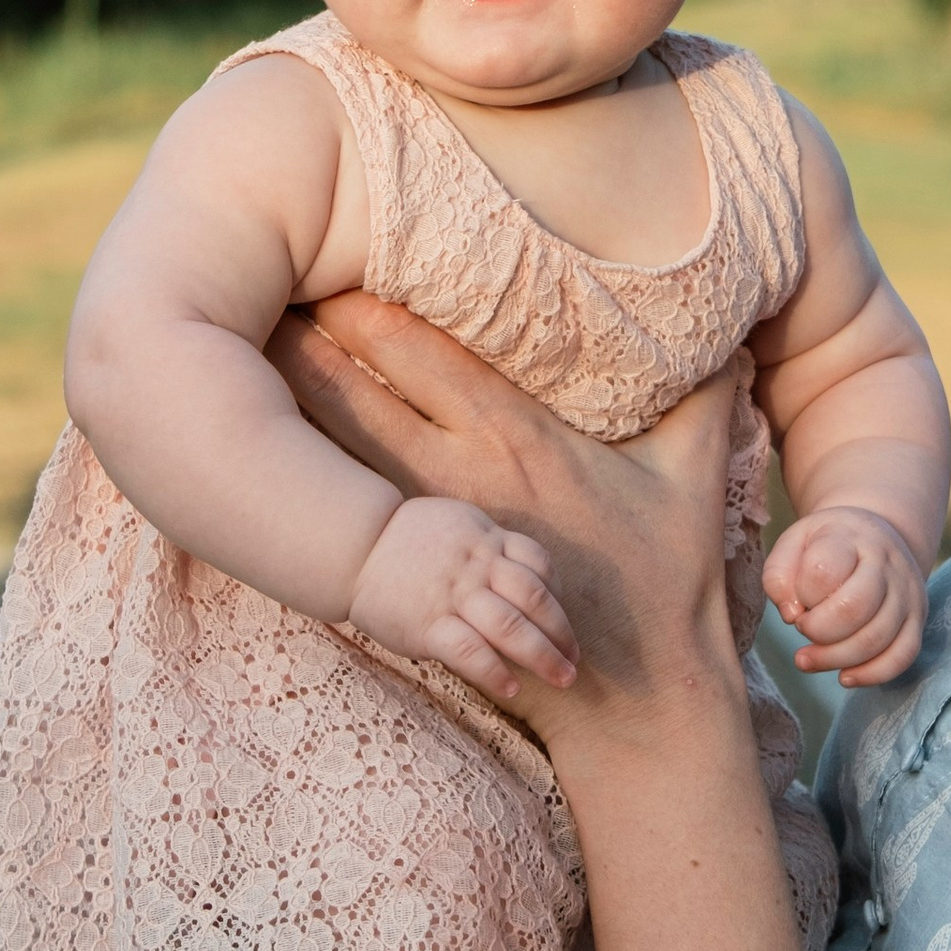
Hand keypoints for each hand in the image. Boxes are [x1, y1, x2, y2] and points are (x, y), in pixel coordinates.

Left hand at [269, 298, 743, 757]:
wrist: (634, 700)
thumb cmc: (667, 581)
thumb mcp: (696, 477)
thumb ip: (708, 394)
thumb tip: (725, 327)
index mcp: (516, 441)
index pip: (423, 356)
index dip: (365, 305)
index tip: (320, 251)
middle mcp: (457, 478)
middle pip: (355, 393)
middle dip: (300, 336)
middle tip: (242, 278)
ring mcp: (427, 528)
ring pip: (332, 447)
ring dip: (282, 399)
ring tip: (224, 345)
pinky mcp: (412, 572)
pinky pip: (336, 510)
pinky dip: (293, 470)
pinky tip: (251, 442)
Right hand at [347, 494, 577, 701]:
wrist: (354, 548)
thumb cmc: (407, 541)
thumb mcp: (457, 525)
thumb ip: (489, 548)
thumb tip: (524, 579)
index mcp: (487, 540)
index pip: (540, 565)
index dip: (559, 596)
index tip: (563, 622)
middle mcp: (477, 566)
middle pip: (535, 599)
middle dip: (562, 633)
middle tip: (575, 661)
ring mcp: (454, 595)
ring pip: (512, 627)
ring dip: (544, 657)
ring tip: (563, 679)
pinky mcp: (429, 625)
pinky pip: (472, 651)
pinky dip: (496, 672)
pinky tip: (512, 688)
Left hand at [764, 505, 929, 684]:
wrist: (878, 536)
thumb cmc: (827, 546)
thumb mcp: (794, 543)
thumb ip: (778, 576)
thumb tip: (792, 616)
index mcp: (850, 538)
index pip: (824, 570)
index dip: (802, 594)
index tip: (796, 599)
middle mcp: (886, 564)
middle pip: (854, 608)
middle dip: (818, 630)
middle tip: (803, 628)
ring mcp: (907, 593)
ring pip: (876, 638)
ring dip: (835, 658)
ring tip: (808, 658)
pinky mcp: (917, 620)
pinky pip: (902, 656)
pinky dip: (871, 674)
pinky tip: (845, 676)